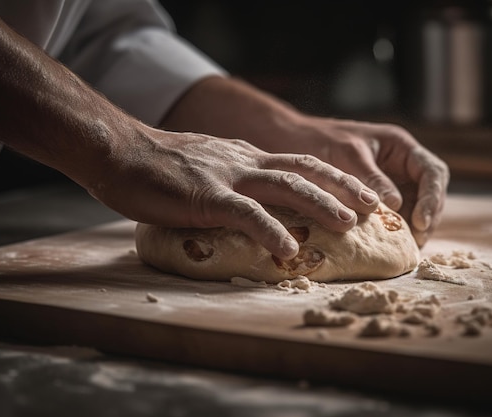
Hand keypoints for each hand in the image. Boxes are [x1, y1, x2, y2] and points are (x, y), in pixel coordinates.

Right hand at [90, 127, 380, 258]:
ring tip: (348, 223)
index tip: (357, 196)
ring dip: (321, 203)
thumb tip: (249, 204)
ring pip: (286, 185)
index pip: (299, 164)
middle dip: (343, 187)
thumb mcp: (205, 166)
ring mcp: (227, 176)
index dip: (333, 179)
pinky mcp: (206, 195)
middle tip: (373, 206)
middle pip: (306, 169)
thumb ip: (231, 181)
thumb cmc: (157, 166)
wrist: (118, 151)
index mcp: (246, 157)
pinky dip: (270, 230)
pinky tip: (287, 249)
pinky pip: (246, 213)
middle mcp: (245, 161)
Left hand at [286, 117, 448, 246]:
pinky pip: (395, 216)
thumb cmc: (321, 140)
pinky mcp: (378, 199)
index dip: (431, 197)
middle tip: (416, 242)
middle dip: (427, 218)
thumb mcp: (347, 155)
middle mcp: (402, 165)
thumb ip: (371, 178)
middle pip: (431, 193)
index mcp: (400, 147)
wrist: (293, 140)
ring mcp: (392, 183)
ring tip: (406, 250)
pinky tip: (389, 247)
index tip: (419, 221)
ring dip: (415, 229)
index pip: (432, 171)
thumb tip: (395, 205)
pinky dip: (396, 231)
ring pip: (416, 208)